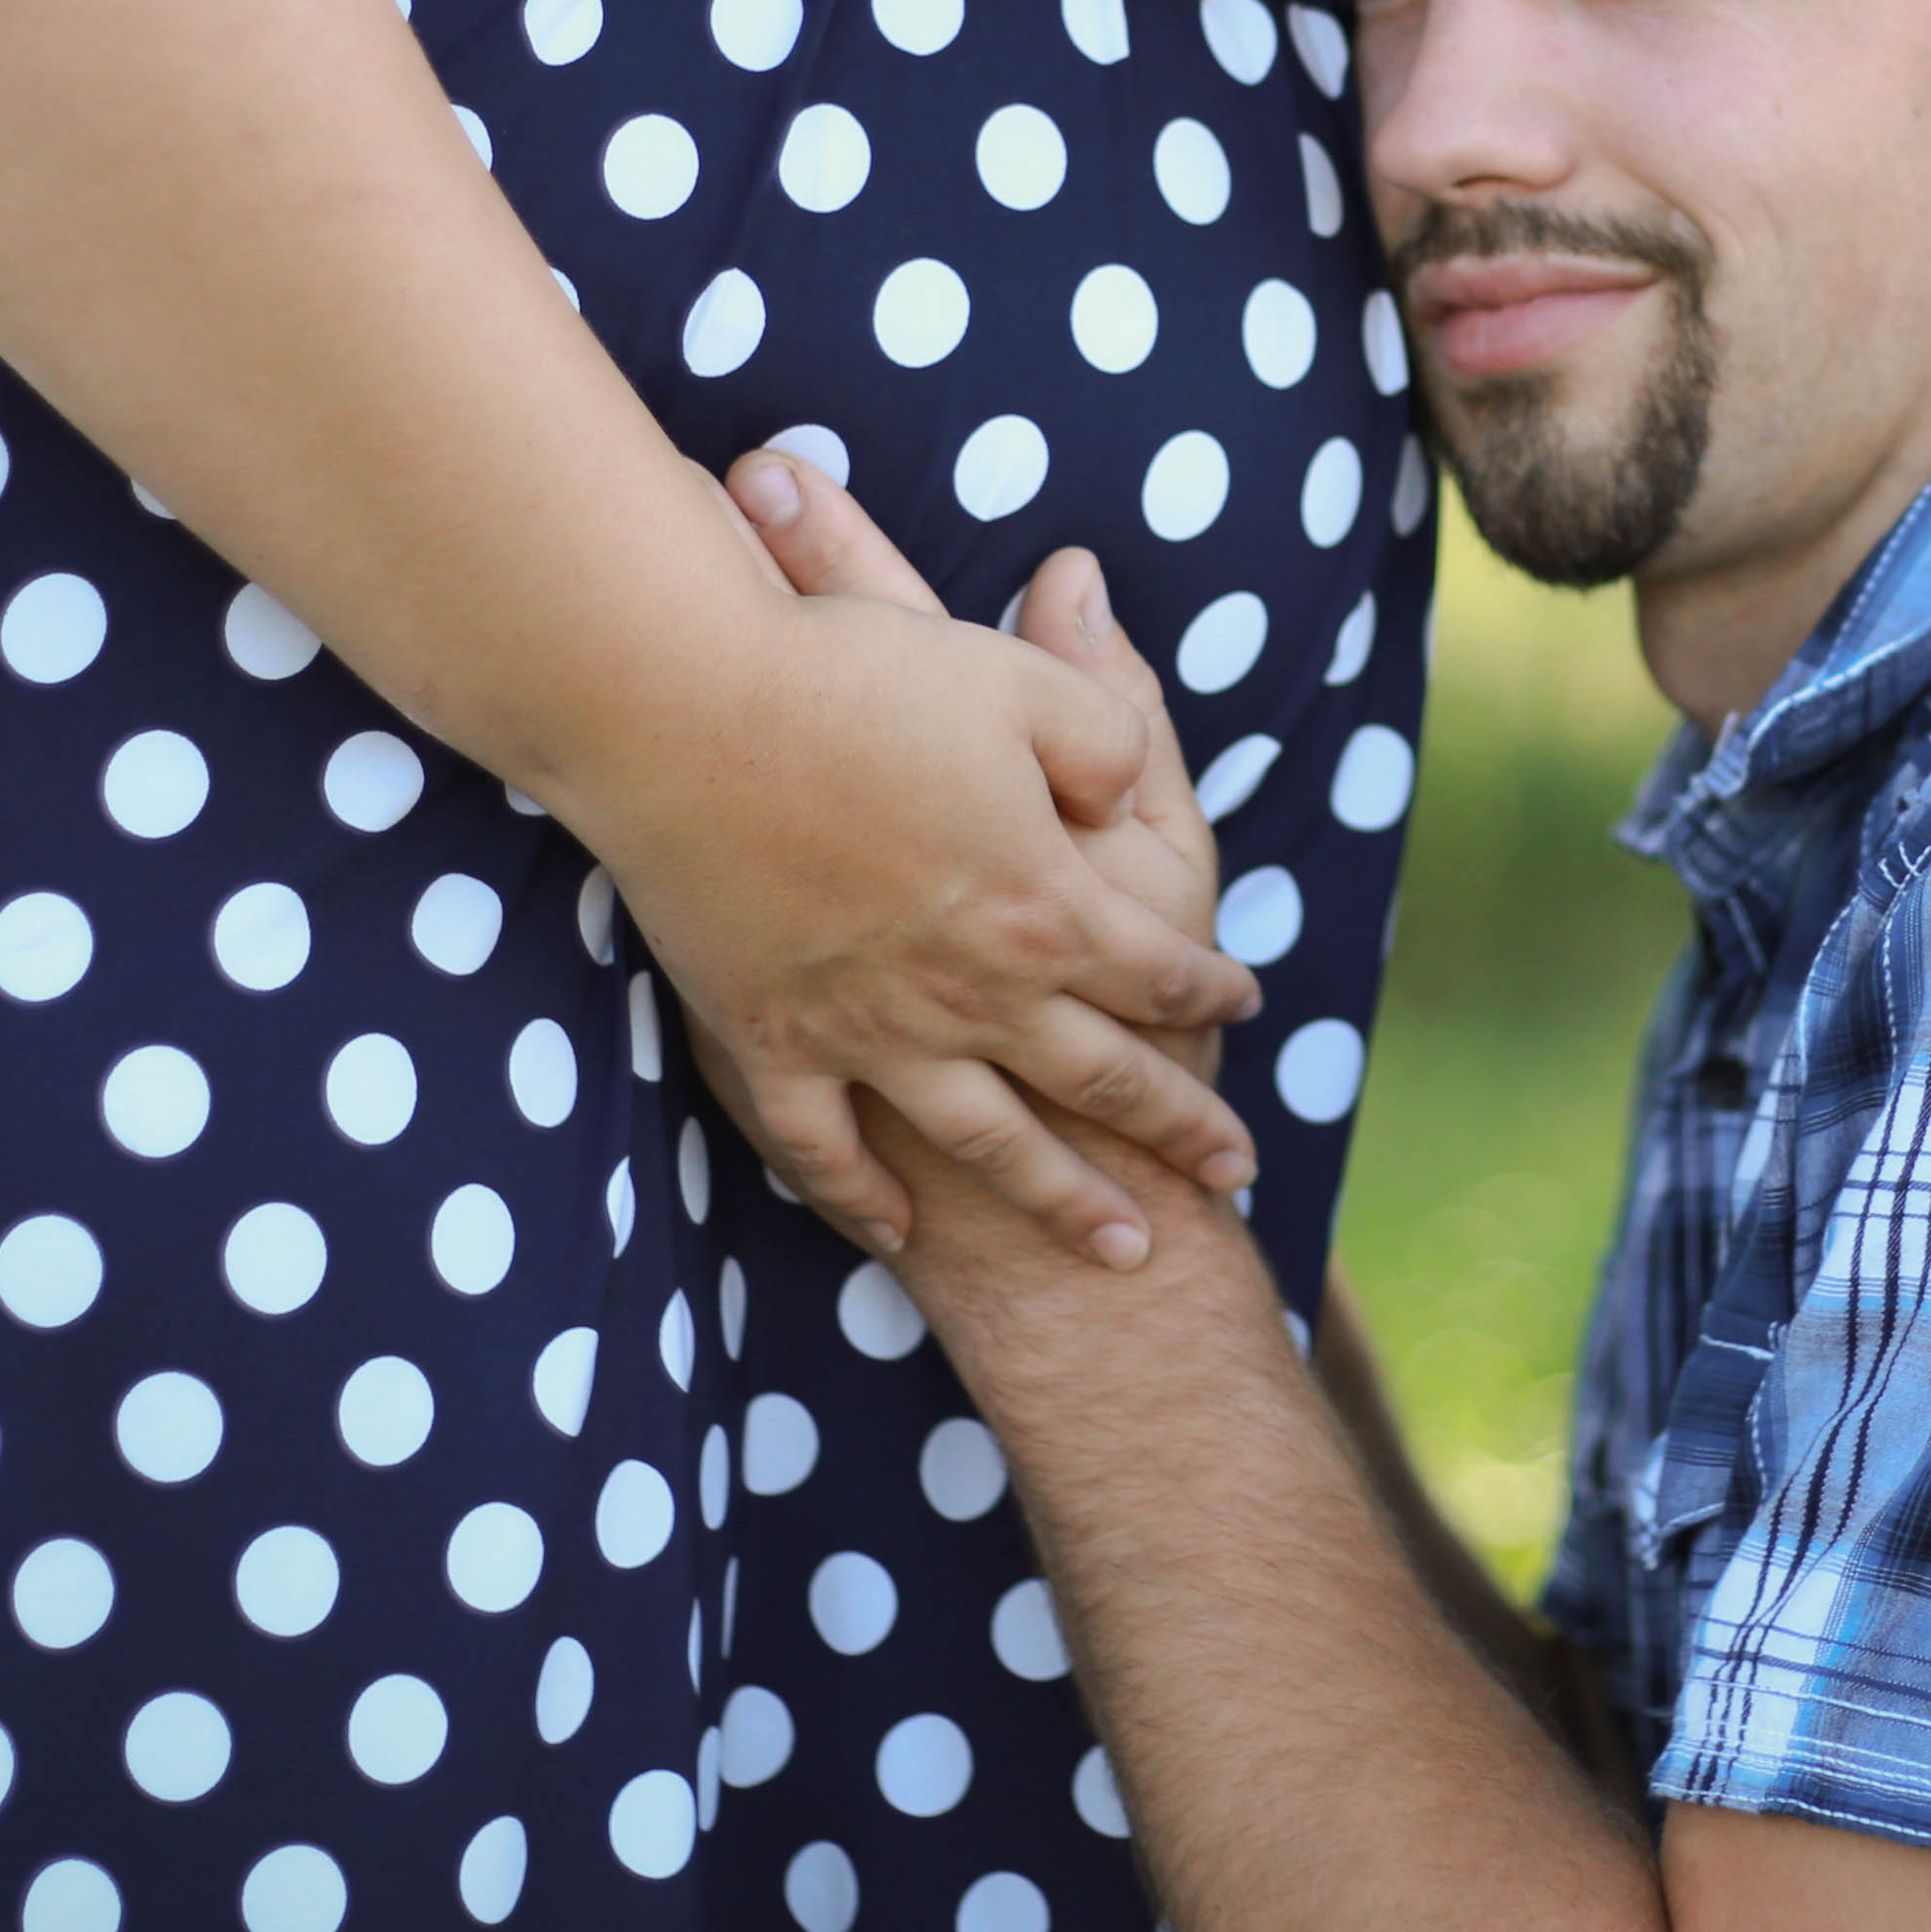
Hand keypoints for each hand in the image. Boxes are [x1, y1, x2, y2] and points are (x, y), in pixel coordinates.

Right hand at [621, 447, 1251, 1266]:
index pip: (1158, 969)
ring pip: (994, 1144)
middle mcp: (975, 994)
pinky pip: (828, 1150)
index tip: (1244, 1006)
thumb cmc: (860, 682)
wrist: (685, 715)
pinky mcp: (774, 1046)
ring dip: (1064, 1203)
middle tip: (1234, 1170)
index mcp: (1049, 907)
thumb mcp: (1023, 685)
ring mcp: (872, 1035)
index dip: (1210, 990)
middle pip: (1103, 1080)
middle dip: (1177, 1127)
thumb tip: (1128, 785)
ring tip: (1120, 1249)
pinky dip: (865, 1197)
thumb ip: (1108, 734)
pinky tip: (898, 1229)